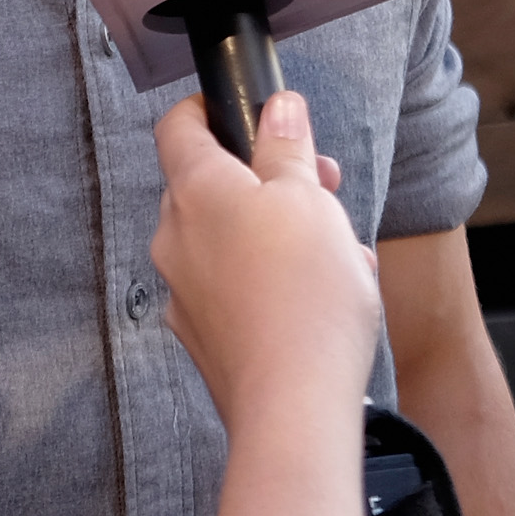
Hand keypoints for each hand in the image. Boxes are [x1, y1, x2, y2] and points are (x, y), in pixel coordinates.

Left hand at [150, 89, 378, 433]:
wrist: (294, 406)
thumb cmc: (304, 295)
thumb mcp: (309, 198)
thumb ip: (288, 148)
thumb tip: (279, 108)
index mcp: (193, 191)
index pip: (176, 127)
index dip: (207, 109)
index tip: (246, 111)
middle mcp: (174, 238)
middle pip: (210, 186)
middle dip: (267, 179)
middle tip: (324, 187)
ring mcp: (184, 292)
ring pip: (230, 241)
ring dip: (280, 234)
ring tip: (340, 254)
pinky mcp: (204, 337)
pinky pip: (236, 290)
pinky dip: (273, 283)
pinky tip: (325, 299)